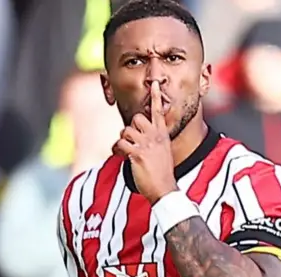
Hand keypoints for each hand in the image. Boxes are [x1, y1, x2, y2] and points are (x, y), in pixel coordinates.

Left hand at [113, 81, 177, 202]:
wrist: (164, 188)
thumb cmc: (162, 172)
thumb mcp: (163, 151)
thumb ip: (155, 140)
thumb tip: (141, 136)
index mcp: (162, 134)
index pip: (158, 111)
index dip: (155, 96)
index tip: (155, 83)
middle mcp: (155, 136)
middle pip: (136, 118)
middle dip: (131, 128)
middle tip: (133, 141)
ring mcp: (146, 144)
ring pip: (125, 131)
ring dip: (123, 140)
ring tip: (127, 151)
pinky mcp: (136, 154)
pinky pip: (120, 144)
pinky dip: (117, 150)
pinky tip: (121, 157)